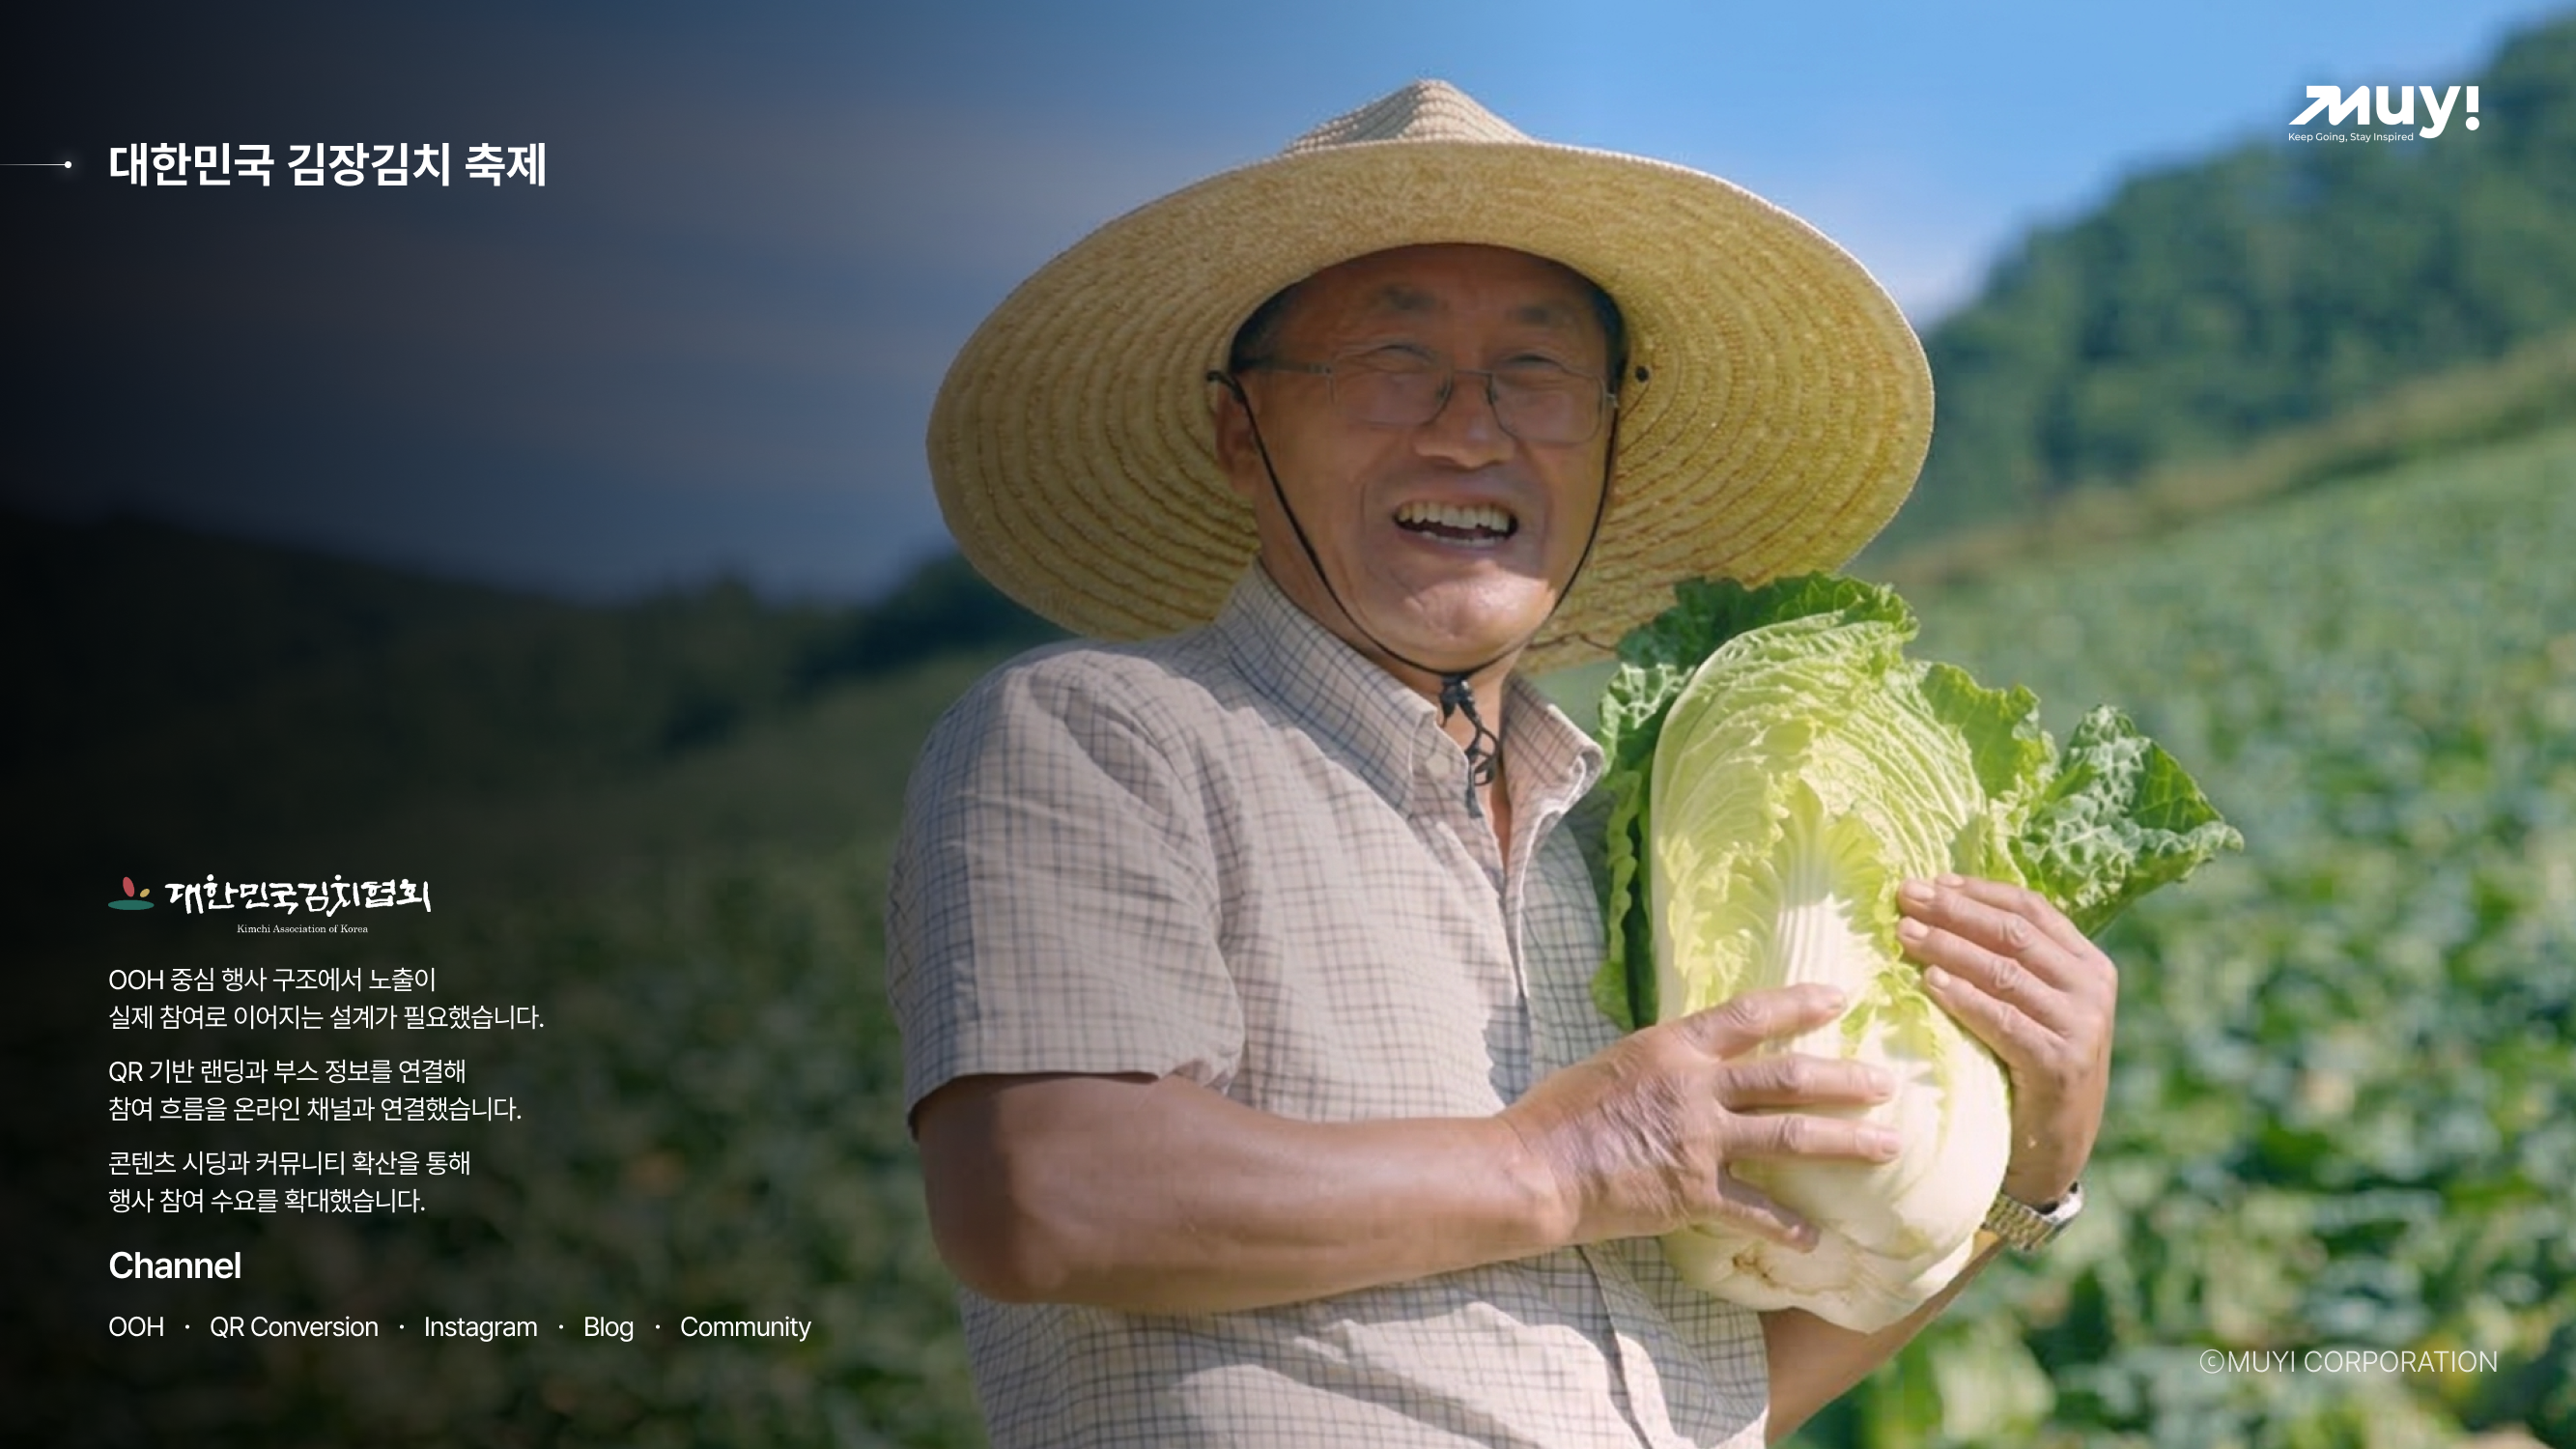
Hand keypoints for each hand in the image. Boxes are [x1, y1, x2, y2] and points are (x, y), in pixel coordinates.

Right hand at [1500, 984, 1900, 1251]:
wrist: (1536, 1167)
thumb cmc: (1560, 1113)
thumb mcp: (1614, 1063)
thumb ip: (1662, 1062)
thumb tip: (1690, 1058)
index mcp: (1672, 1047)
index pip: (1749, 1016)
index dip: (1798, 1003)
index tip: (1840, 997)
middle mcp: (1695, 1087)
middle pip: (1788, 1076)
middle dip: (1845, 1078)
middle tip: (1888, 1082)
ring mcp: (1699, 1140)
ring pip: (1790, 1135)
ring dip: (1846, 1140)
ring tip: (1889, 1146)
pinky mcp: (1694, 1192)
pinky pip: (1755, 1209)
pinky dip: (1787, 1224)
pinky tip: (1816, 1237)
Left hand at [1896, 875, 2115, 1204]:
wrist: (2053, 1147)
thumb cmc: (2029, 1066)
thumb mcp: (2032, 1006)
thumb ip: (2009, 961)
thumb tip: (1940, 905)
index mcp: (2089, 963)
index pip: (2031, 909)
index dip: (1977, 891)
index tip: (1930, 881)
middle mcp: (2092, 989)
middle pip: (2014, 934)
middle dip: (1954, 912)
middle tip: (1903, 898)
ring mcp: (2081, 1027)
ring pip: (2005, 972)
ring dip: (1949, 948)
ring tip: (1904, 935)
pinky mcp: (2060, 1064)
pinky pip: (2003, 1021)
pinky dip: (1964, 998)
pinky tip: (1930, 983)